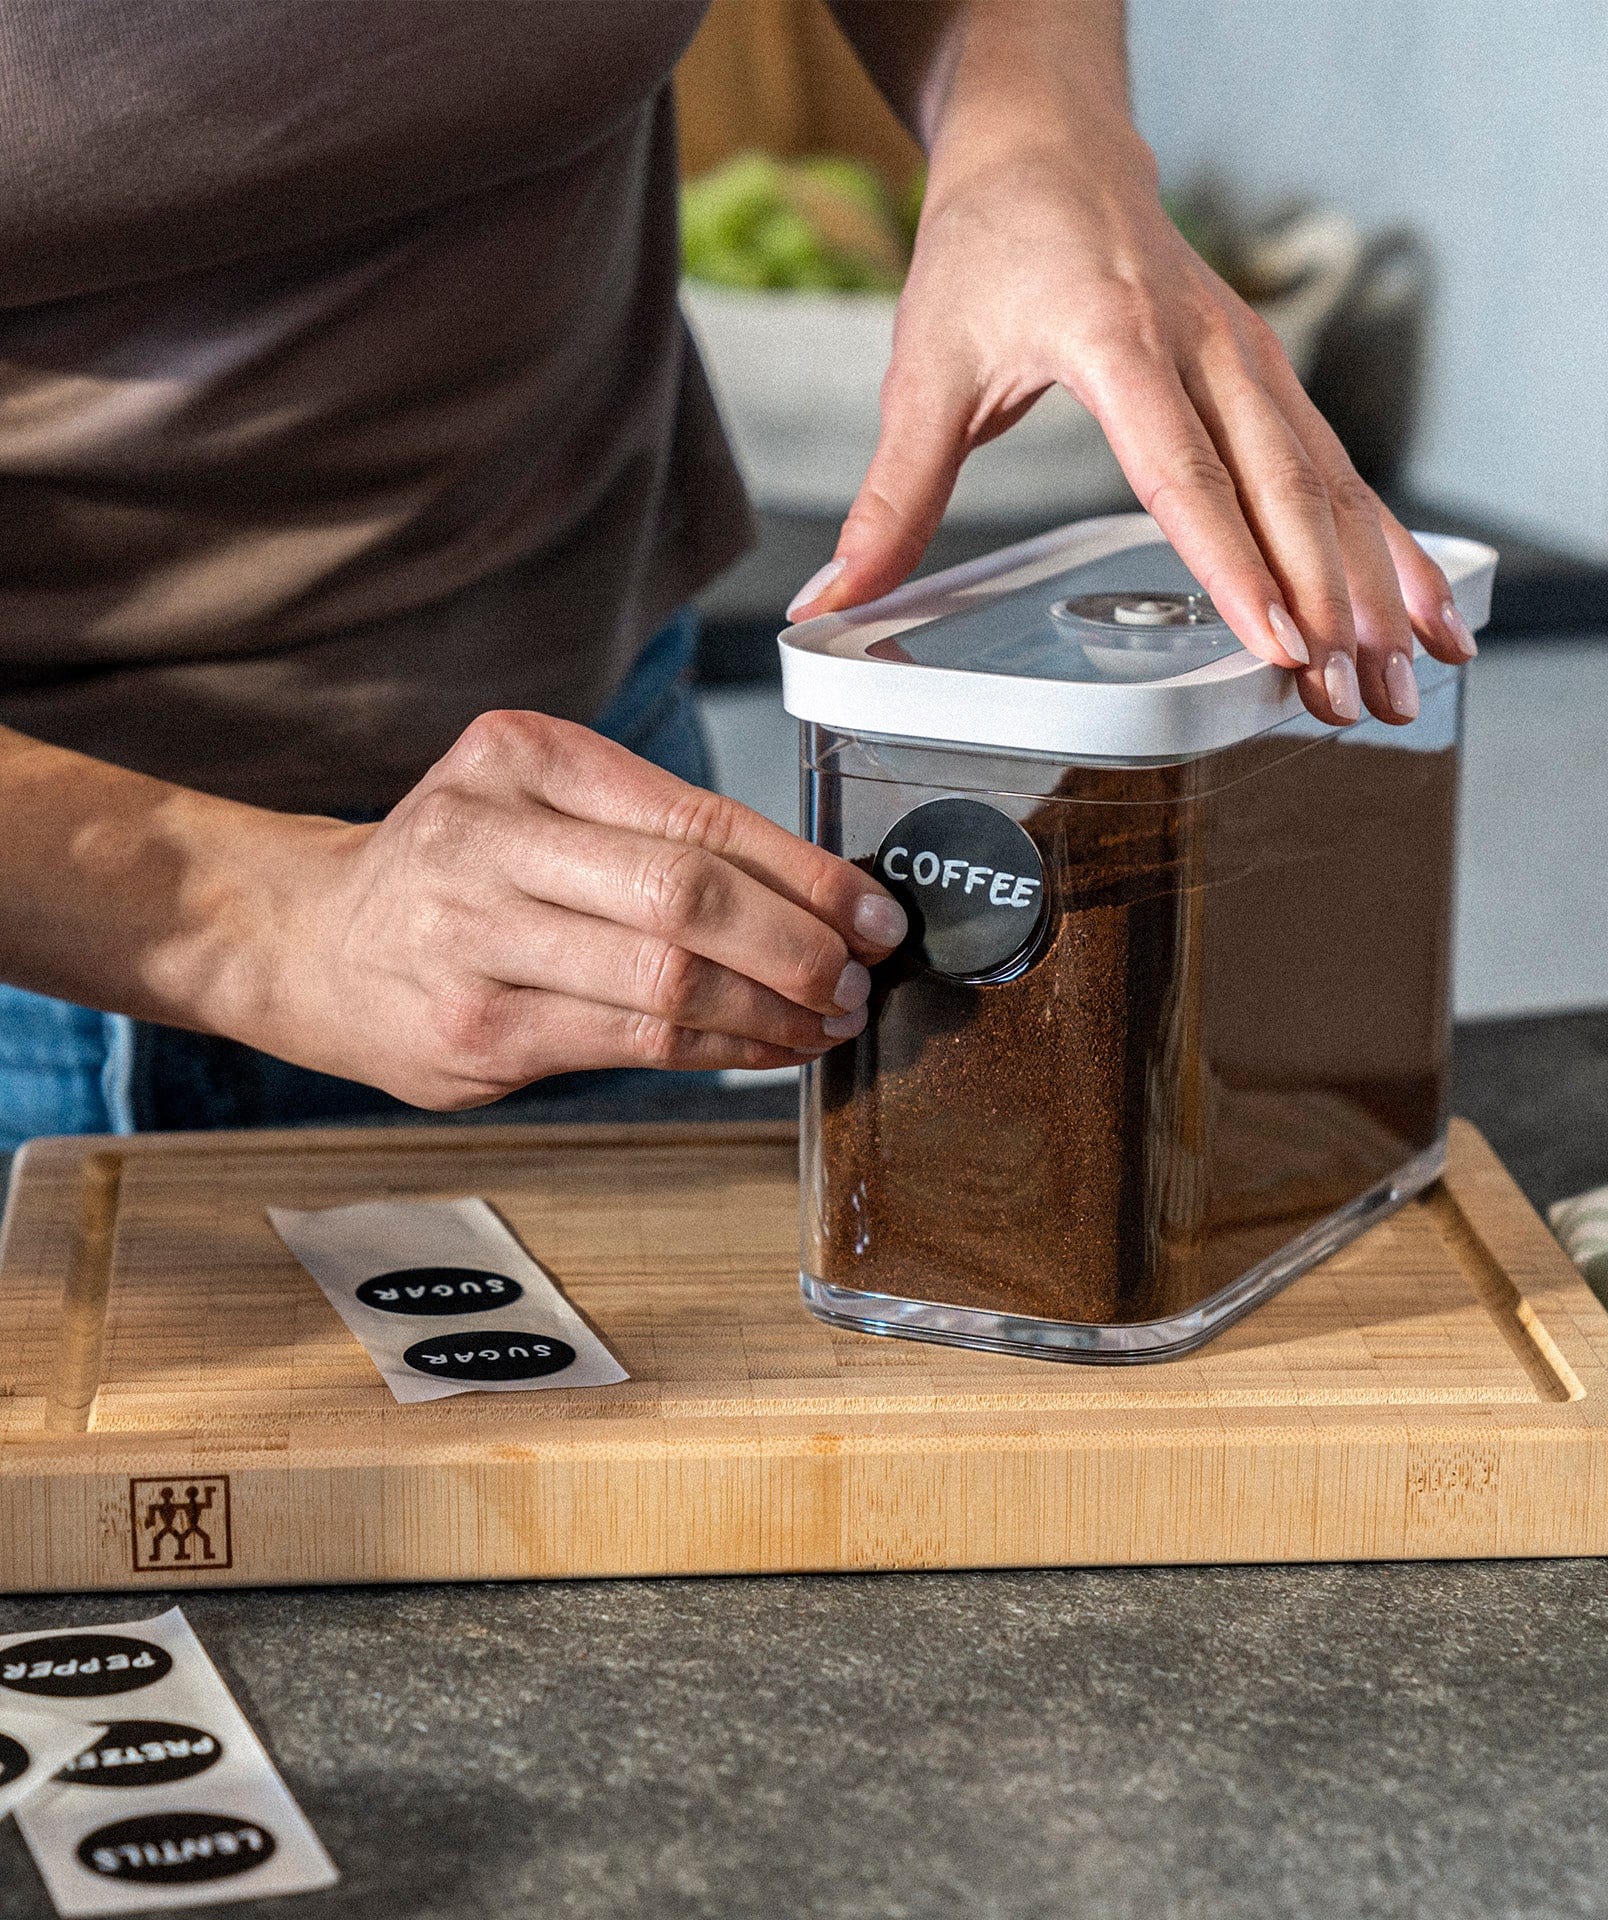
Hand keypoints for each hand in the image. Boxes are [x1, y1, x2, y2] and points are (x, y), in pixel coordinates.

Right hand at [227, 712, 906, 1108]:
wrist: (308, 939)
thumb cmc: (453, 872)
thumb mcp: (536, 804)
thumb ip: (653, 834)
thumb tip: (816, 896)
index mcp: (521, 757)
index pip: (700, 818)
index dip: (807, 875)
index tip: (873, 912)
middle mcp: (487, 836)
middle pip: (689, 896)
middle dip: (801, 945)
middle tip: (858, 975)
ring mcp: (473, 939)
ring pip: (667, 980)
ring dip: (771, 1009)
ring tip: (824, 1018)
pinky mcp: (475, 1031)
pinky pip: (634, 1044)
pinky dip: (720, 1049)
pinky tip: (764, 1047)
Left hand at [786, 139, 1476, 726]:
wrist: (1054, 140)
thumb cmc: (989, 246)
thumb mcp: (925, 366)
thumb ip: (891, 496)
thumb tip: (828, 601)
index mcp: (1115, 338)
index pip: (1184, 470)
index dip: (1234, 561)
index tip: (1276, 641)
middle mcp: (1206, 346)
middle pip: (1282, 488)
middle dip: (1327, 601)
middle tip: (1348, 695)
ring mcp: (1254, 361)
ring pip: (1333, 484)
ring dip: (1376, 587)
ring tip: (1405, 681)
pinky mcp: (1276, 378)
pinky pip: (1345, 472)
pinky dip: (1393, 545)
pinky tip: (1428, 611)